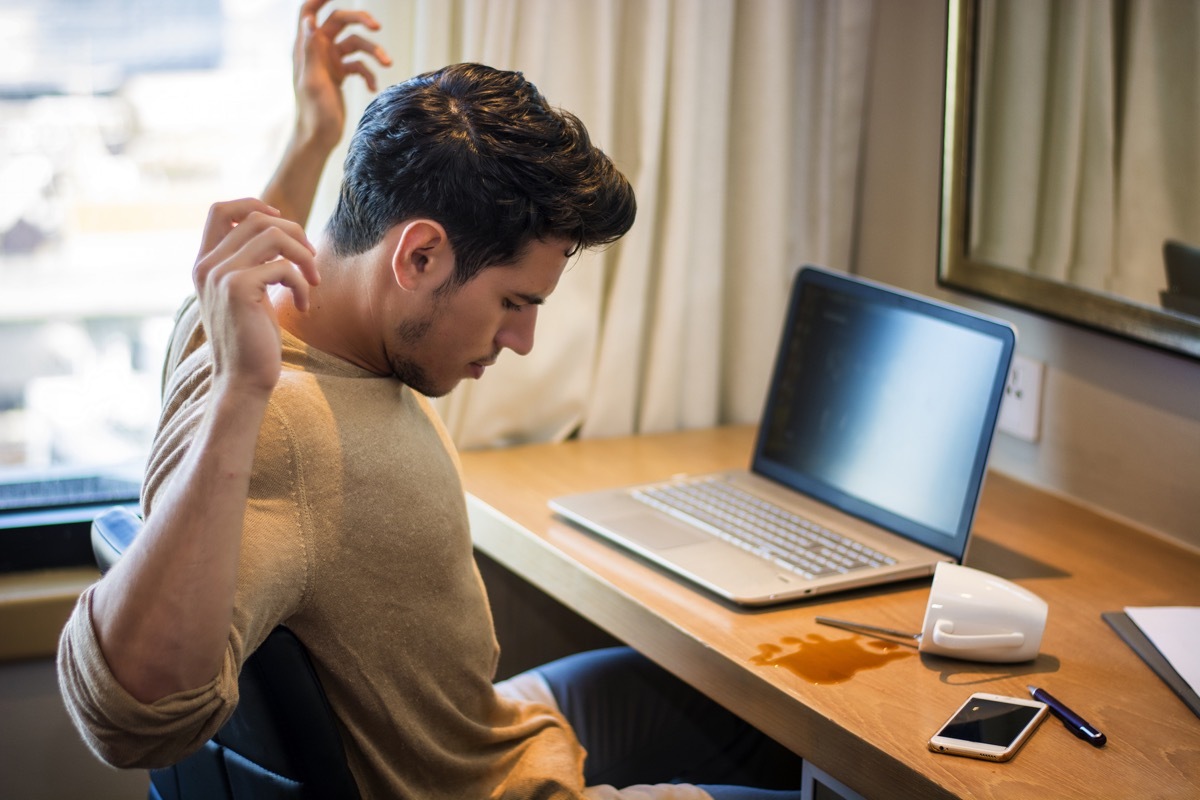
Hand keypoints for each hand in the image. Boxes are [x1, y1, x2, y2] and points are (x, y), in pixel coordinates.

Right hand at [192, 199, 318, 395]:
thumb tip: (281, 230)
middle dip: (295, 233)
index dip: (254, 205)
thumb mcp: (249, 294)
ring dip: (304, 255)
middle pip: (256, 218)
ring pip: (273, 235)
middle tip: (311, 261)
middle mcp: (207, 265)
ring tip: (313, 280)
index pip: (220, 210)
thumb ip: (252, 263)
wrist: (243, 380)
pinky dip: (303, 284)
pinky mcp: (238, 288)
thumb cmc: (253, 339)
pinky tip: (302, 306)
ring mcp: (220, 275)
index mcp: (206, 263)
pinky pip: (284, 267)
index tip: (283, 225)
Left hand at [292, 0, 392, 151]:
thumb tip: (310, 20)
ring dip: (373, 51)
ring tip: (387, 63)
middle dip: (359, 21)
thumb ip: (311, 50)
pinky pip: (360, 65)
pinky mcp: (340, 75)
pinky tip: (373, 88)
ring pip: (356, 44)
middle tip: (377, 26)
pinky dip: (369, 74)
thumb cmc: (313, 113)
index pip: (309, 11)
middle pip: (339, 22)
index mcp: (306, 48)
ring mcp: (330, 62)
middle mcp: (318, 51)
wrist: (318, 138)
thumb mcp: (313, 80)